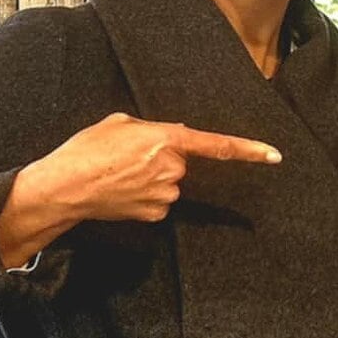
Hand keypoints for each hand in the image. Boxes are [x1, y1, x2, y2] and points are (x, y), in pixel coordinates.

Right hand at [0, 113, 279, 266]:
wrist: (62, 188)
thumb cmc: (86, 150)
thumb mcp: (119, 123)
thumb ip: (153, 128)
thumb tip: (171, 138)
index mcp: (166, 139)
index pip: (216, 145)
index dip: (248, 150)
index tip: (275, 155)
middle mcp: (172, 169)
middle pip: (181, 163)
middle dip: (163, 159)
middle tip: (129, 158)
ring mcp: (165, 195)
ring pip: (170, 183)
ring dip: (152, 178)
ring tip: (119, 174)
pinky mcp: (156, 214)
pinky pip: (159, 201)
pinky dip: (144, 196)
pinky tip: (121, 191)